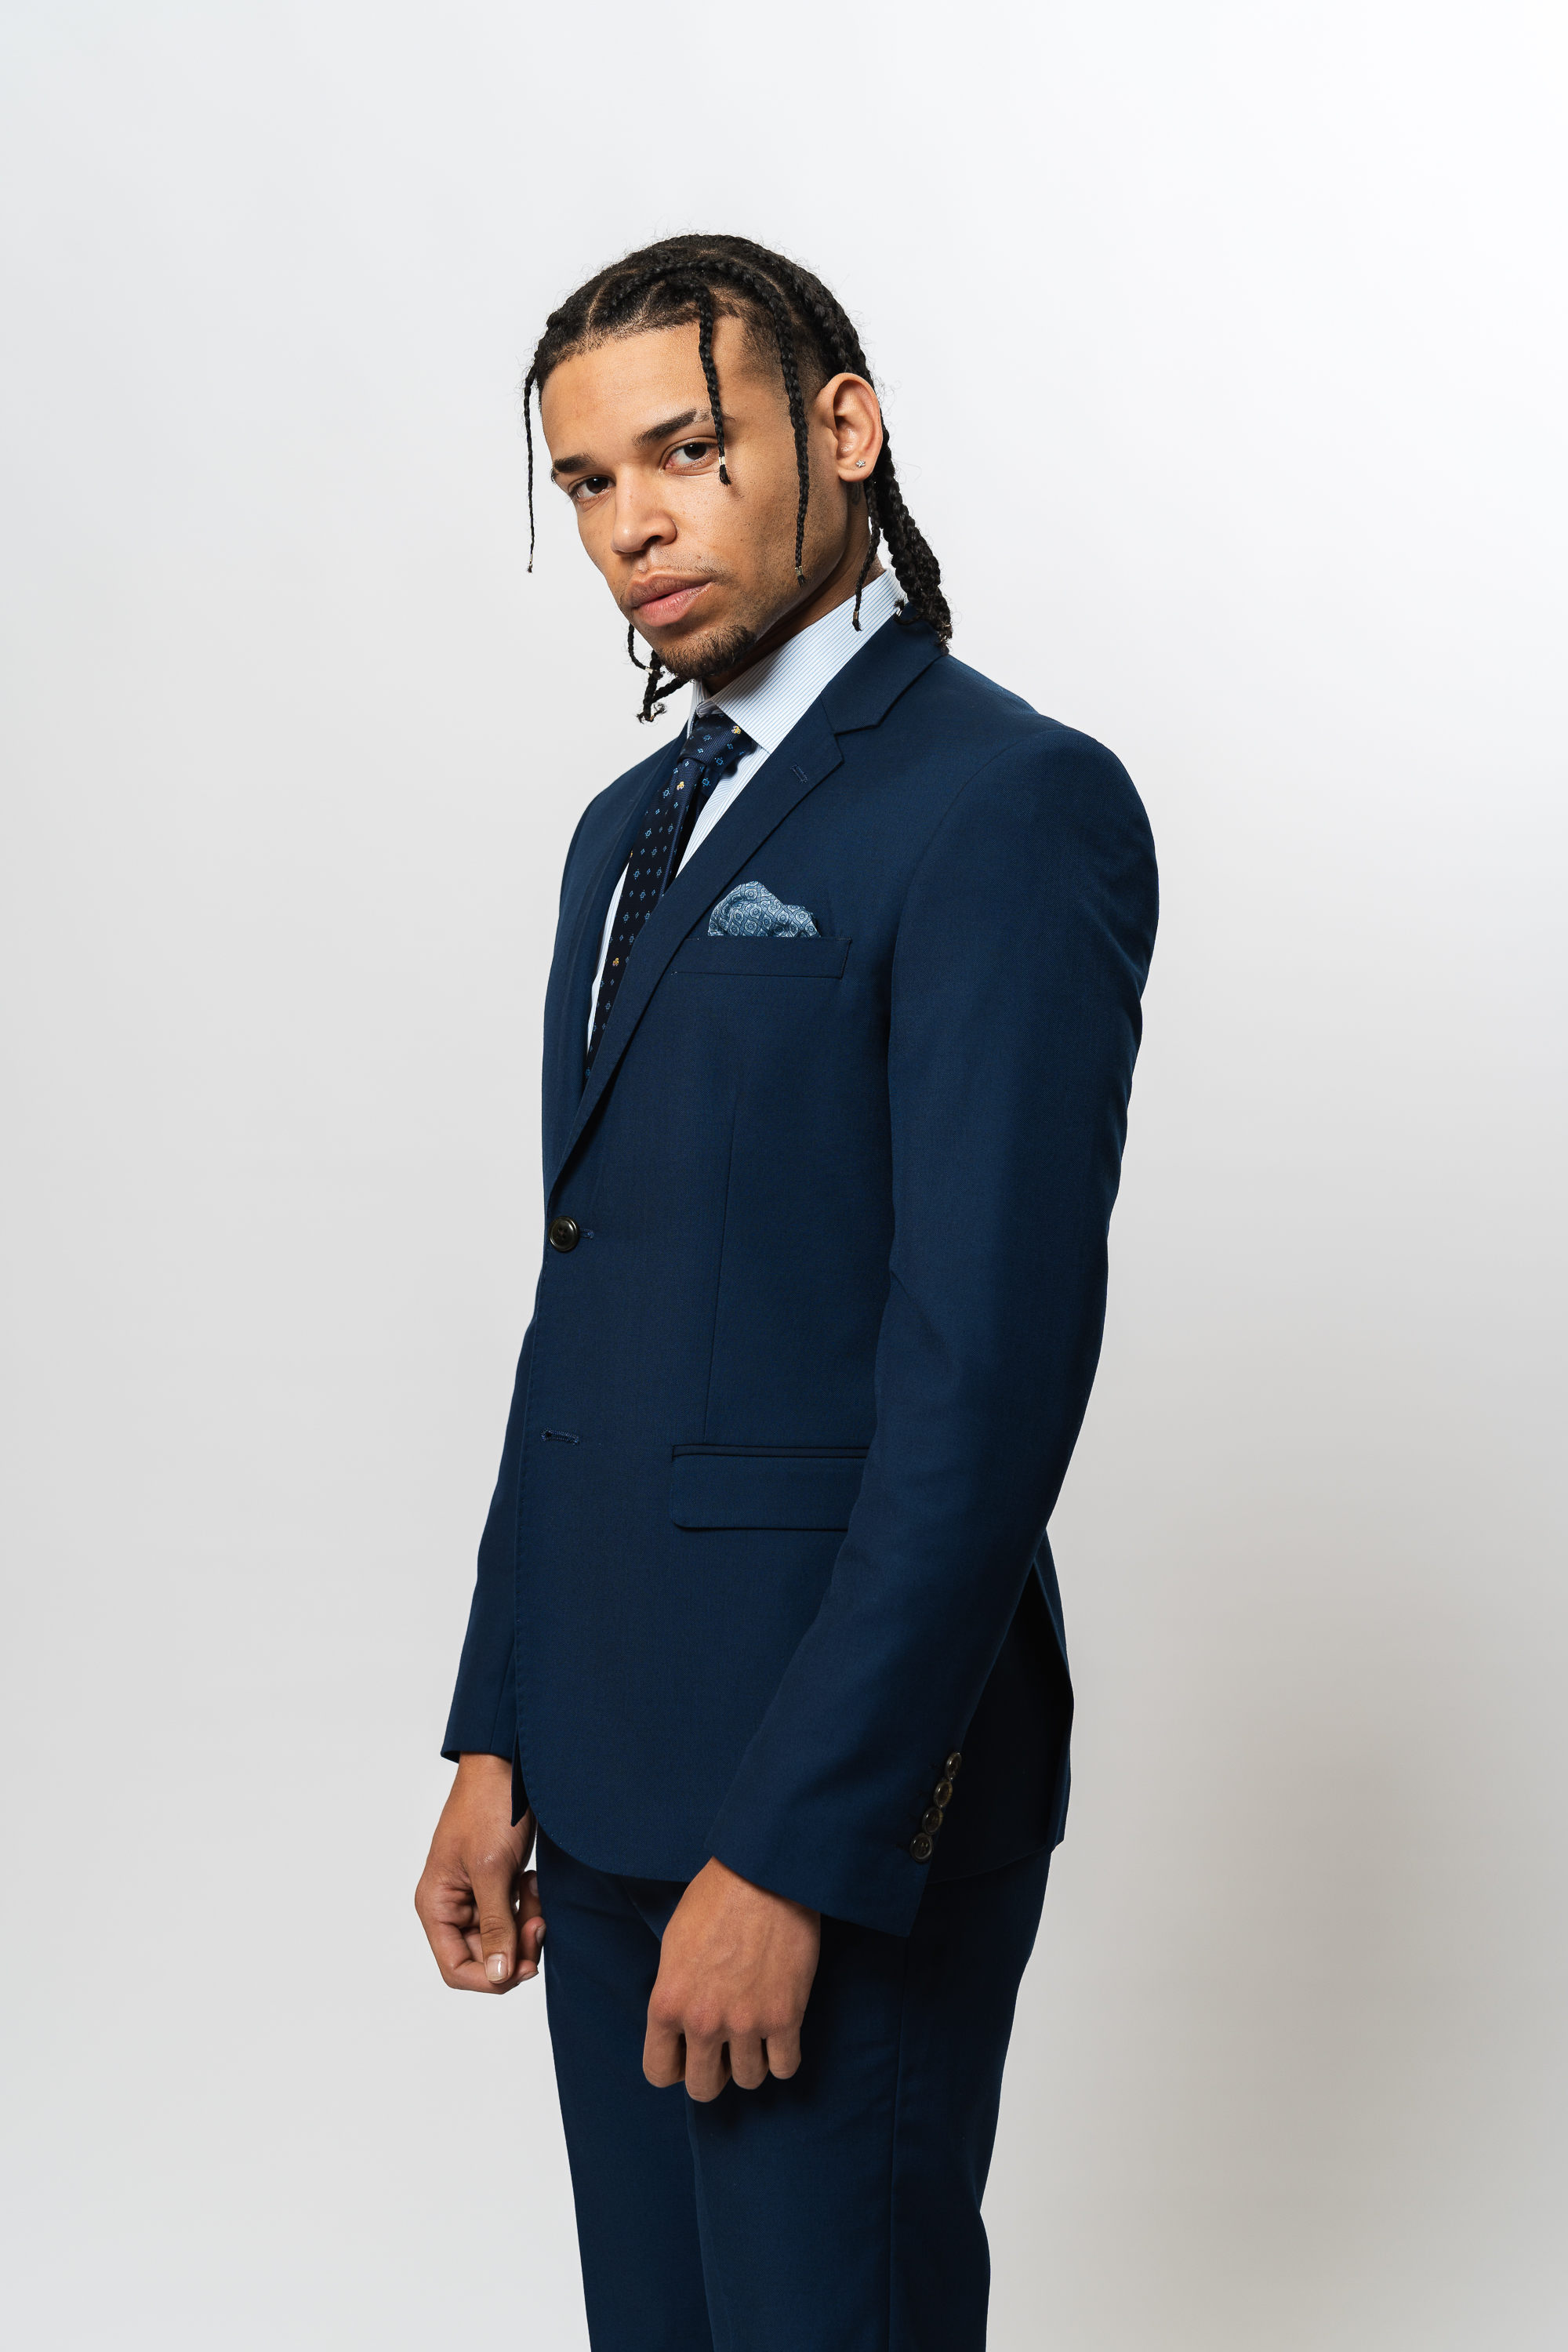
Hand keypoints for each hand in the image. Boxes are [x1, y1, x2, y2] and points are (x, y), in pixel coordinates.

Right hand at [414, 1753, 544, 1992]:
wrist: (506, 1766)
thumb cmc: (488, 1809)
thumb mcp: (493, 1871)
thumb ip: (496, 1927)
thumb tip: (497, 1976)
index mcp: (436, 1905)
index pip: (456, 1968)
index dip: (489, 1978)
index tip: (523, 1965)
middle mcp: (451, 1906)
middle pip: (484, 1957)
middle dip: (515, 1946)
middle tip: (539, 1922)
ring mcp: (474, 1895)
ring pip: (502, 1938)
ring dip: (524, 1925)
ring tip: (534, 1890)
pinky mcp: (496, 1884)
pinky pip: (513, 1915)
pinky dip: (527, 1906)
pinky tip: (532, 1880)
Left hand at [644, 1857, 819, 2100]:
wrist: (764, 1873)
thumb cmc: (716, 1897)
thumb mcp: (673, 1946)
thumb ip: (673, 1994)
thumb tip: (678, 2027)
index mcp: (667, 2004)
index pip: (659, 2073)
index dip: (675, 2066)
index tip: (688, 2053)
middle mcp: (703, 2023)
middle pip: (704, 2088)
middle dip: (714, 2071)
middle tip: (725, 2045)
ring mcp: (746, 2024)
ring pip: (748, 2081)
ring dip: (751, 2061)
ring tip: (755, 2031)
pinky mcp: (786, 2017)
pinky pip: (785, 2067)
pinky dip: (783, 2056)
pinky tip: (781, 2033)